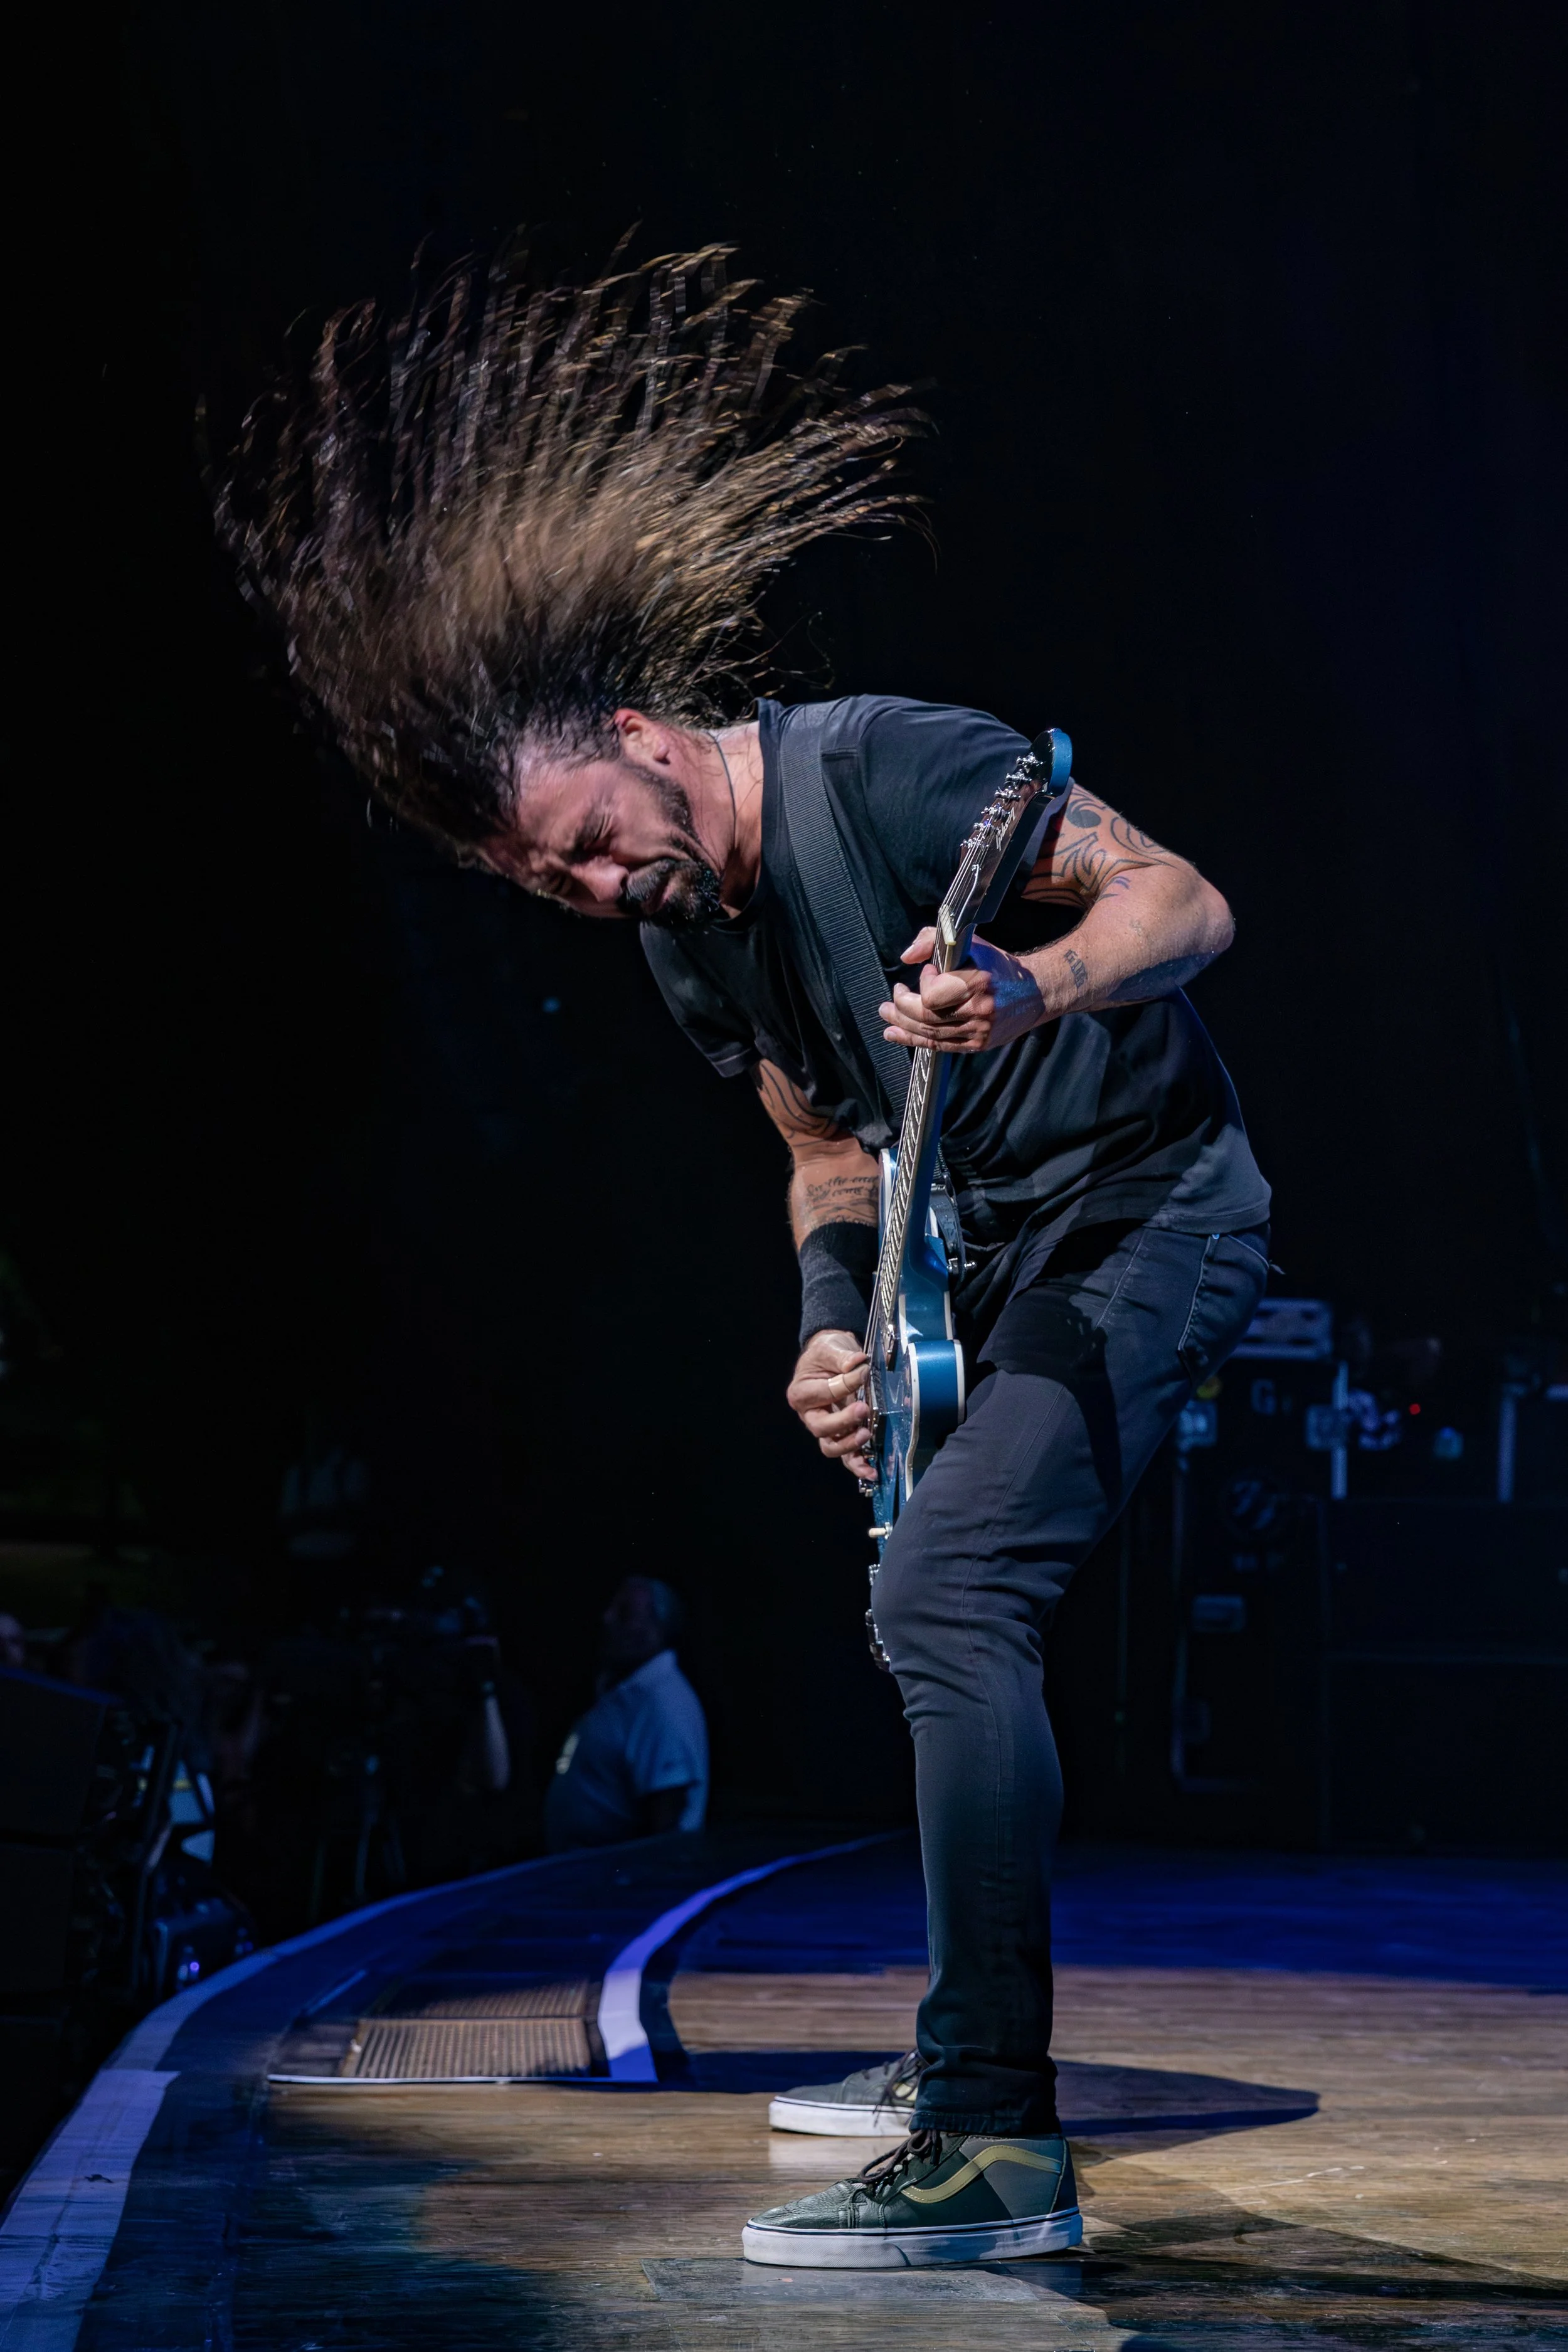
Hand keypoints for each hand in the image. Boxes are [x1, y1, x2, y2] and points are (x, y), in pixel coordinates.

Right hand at [787, 1329, 875, 1480]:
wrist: (831, 1360)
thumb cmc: (826, 1355)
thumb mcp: (831, 1348)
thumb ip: (842, 1356)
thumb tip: (857, 1363)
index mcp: (801, 1392)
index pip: (824, 1393)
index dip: (846, 1384)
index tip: (864, 1372)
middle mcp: (809, 1415)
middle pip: (821, 1427)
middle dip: (843, 1421)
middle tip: (863, 1409)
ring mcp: (824, 1429)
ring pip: (831, 1446)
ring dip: (849, 1445)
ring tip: (866, 1435)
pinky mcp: (839, 1437)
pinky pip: (846, 1455)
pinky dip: (857, 1464)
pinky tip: (871, 1470)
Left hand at [880, 932, 1044, 1052]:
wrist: (1035, 992)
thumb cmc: (998, 965)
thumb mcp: (970, 943)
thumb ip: (933, 940)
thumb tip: (907, 956)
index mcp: (978, 983)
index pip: (933, 995)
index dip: (923, 985)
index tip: (929, 972)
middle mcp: (979, 1010)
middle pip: (926, 1017)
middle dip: (901, 1008)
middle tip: (888, 1000)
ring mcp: (979, 1031)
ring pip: (929, 1034)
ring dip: (902, 1024)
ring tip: (887, 1014)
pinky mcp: (978, 1044)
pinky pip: (939, 1047)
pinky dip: (913, 1040)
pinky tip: (896, 1033)